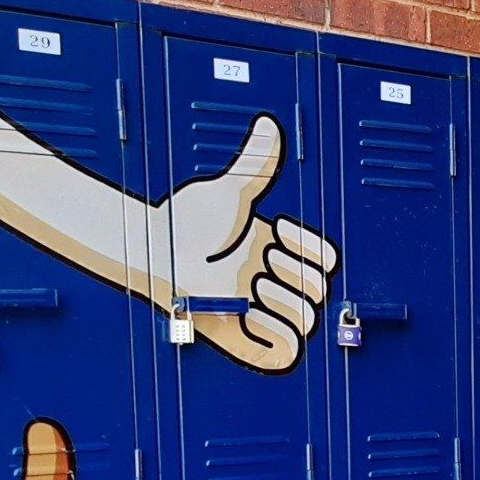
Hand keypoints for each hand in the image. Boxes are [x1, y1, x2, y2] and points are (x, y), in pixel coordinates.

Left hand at [162, 114, 334, 372]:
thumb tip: (269, 126)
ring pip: (309, 320)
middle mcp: (270, 280)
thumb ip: (257, 162)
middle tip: (260, 259)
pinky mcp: (245, 339)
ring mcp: (259, 311)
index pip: (324, 259)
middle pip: (321, 289)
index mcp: (274, 249)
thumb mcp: (230, 191)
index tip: (279, 230)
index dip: (312, 246)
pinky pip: (285, 353)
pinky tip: (255, 312)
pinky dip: (282, 337)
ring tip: (255, 286)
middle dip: (296, 273)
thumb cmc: (182, 224)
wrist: (155, 252)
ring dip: (288, 302)